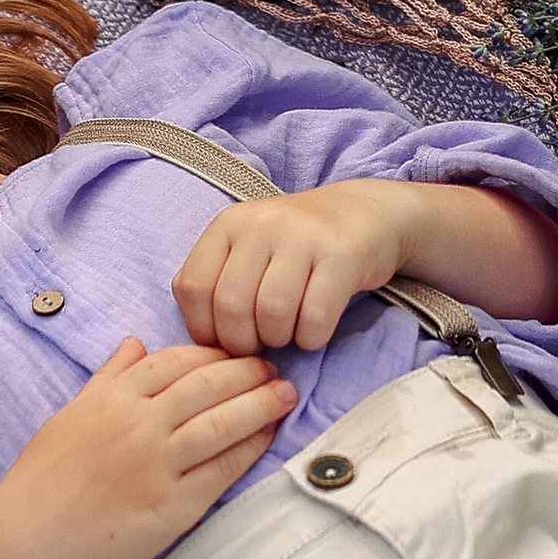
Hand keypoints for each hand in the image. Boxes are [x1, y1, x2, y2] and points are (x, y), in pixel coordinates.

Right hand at [0, 336, 295, 558]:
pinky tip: (267, 436)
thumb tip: (135, 342)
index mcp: (113, 398)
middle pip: (208, 386)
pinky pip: (222, 470)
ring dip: (260, 405)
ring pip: (222, 423)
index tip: (236, 352)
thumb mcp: (70, 413)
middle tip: (274, 368)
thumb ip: (107, 377)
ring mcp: (158, 465)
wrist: (34, 539)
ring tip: (285, 395)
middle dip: (248, 372)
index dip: (214, 353)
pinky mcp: (174, 504)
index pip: (176, 361)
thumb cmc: (45, 477)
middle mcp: (139, 425)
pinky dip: (249, 449)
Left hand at [174, 182, 413, 356]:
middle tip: (260, 345)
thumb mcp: (247, 246)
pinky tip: (313, 330)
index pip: (193, 287)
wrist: (364, 214)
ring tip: (287, 333)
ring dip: (278, 339)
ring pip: (272, 313)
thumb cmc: (297, 244)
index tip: (223, 340)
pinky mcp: (342, 254)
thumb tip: (201, 337)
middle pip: (232, 306)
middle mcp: (262, 223)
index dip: (203, 328)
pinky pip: (315, 317)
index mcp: (229, 223)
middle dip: (242, 343)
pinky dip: (310, 338)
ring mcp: (303, 236)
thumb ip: (217, 279)